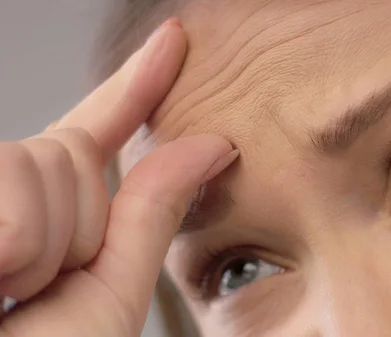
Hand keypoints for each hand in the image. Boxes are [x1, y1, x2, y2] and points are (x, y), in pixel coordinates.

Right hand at [0, 18, 236, 335]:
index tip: (174, 41)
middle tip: (25, 294)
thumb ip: (152, 215)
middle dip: (71, 227)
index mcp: (48, 215)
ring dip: (37, 243)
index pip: (95, 132)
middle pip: (67, 152)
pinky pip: (6, 179)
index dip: (137, 83)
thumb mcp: (107, 296)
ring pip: (35, 161)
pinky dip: (11, 242)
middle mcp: (0, 190)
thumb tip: (215, 144)